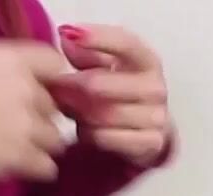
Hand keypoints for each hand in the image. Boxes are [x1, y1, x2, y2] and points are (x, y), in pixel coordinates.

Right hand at [0, 41, 70, 180]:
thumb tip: (6, 78)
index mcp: (13, 60)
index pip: (54, 63)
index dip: (47, 78)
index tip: (36, 87)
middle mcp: (28, 91)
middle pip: (53, 106)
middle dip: (38, 114)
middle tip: (13, 122)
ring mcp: (28, 127)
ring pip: (55, 139)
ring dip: (40, 143)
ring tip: (17, 147)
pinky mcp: (21, 159)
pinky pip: (48, 168)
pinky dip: (37, 168)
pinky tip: (20, 166)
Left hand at [50, 24, 173, 166]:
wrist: (143, 129)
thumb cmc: (118, 91)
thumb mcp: (104, 65)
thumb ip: (85, 51)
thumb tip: (67, 36)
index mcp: (147, 61)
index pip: (125, 43)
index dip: (97, 38)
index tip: (70, 34)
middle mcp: (156, 88)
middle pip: (100, 83)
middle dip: (72, 86)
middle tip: (56, 87)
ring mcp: (156, 117)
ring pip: (101, 113)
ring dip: (79, 112)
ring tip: (71, 109)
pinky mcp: (151, 143)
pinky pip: (106, 137)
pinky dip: (90, 134)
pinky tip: (86, 129)